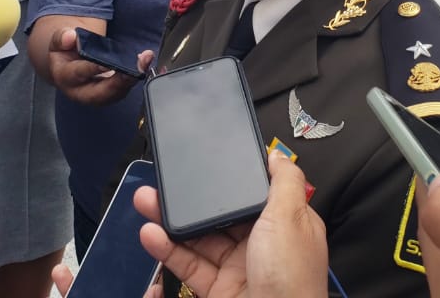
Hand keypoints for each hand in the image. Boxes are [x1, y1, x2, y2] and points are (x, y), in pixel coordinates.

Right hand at [48, 27, 152, 104]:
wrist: (69, 63)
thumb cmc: (65, 52)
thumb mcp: (58, 41)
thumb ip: (61, 37)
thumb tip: (70, 37)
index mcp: (65, 77)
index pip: (79, 74)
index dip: (93, 69)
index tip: (107, 63)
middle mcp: (80, 92)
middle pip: (100, 94)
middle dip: (119, 82)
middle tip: (134, 71)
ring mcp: (96, 96)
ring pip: (115, 94)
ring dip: (131, 80)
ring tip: (144, 62)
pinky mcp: (109, 94)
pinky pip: (123, 89)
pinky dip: (134, 78)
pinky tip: (144, 63)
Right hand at [129, 152, 328, 297]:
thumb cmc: (292, 278)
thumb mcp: (292, 217)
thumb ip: (284, 181)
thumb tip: (277, 155)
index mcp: (285, 224)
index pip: (254, 194)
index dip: (230, 181)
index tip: (206, 165)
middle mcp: (263, 245)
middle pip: (221, 215)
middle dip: (192, 200)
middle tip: (164, 184)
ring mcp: (238, 268)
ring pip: (200, 238)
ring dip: (172, 222)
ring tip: (147, 203)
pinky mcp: (218, 289)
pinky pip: (189, 264)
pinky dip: (168, 249)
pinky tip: (152, 235)